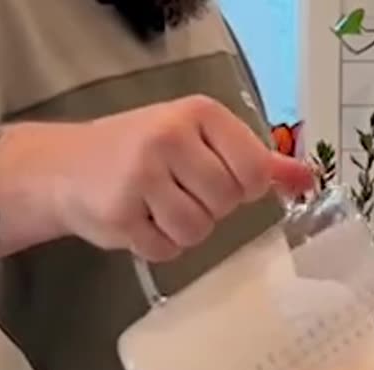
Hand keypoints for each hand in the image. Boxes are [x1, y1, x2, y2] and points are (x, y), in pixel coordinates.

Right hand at [40, 94, 315, 261]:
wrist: (64, 167)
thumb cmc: (144, 152)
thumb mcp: (202, 141)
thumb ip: (258, 160)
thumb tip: (309, 178)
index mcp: (199, 114)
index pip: (253, 171)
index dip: (240, 188)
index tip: (217, 179)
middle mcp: (170, 137)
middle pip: (225, 204)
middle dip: (208, 209)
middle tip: (178, 192)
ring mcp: (140, 174)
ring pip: (197, 231)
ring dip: (181, 230)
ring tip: (156, 207)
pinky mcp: (118, 212)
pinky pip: (165, 250)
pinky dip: (155, 245)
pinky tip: (136, 220)